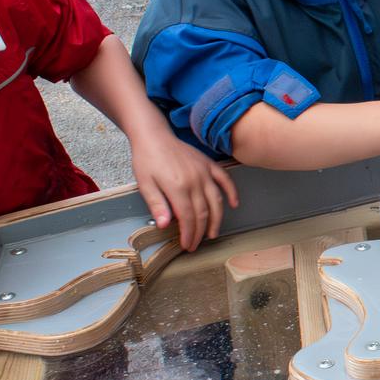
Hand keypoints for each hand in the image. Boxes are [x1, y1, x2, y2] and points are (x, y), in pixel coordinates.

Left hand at [132, 130, 238, 250]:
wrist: (153, 135)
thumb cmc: (146, 159)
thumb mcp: (144, 184)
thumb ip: (157, 204)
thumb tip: (164, 225)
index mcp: (177, 187)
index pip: (187, 218)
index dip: (189, 234)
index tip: (187, 245)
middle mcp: (195, 180)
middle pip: (203, 213)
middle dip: (200, 232)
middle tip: (196, 244)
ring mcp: (204, 172)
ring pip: (216, 201)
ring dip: (217, 220)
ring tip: (212, 233)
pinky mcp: (209, 164)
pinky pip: (225, 180)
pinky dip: (232, 193)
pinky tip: (234, 204)